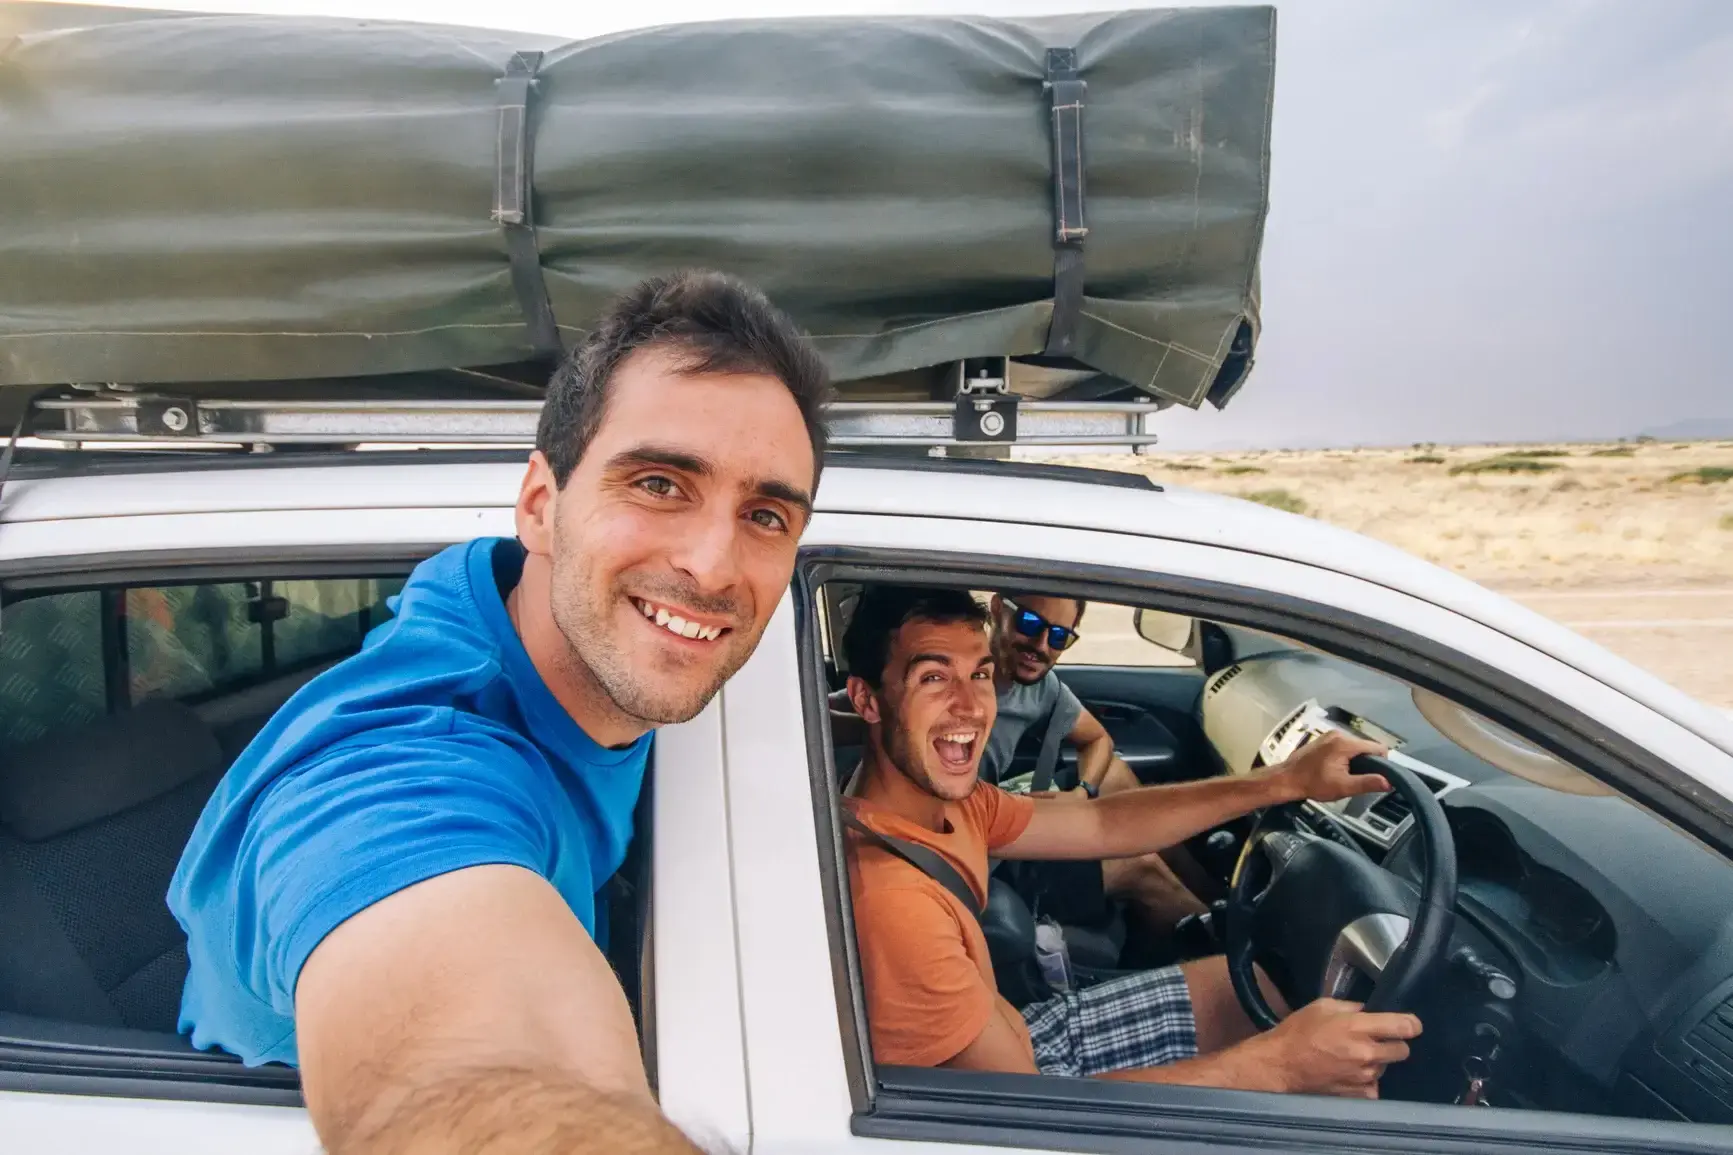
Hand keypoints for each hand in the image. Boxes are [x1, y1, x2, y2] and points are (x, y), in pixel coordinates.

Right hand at [1249, 998, 1421, 1097]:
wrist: (1281, 1065)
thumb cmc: (1298, 1031)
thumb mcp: (1322, 1006)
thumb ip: (1351, 1007)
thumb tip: (1368, 1012)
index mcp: (1358, 1027)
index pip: (1403, 1027)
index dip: (1411, 1024)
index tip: (1410, 1025)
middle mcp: (1366, 1053)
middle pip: (1403, 1050)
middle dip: (1394, 1043)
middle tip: (1378, 1040)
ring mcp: (1363, 1076)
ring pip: (1387, 1068)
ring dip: (1378, 1062)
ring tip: (1356, 1057)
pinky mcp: (1357, 1094)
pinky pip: (1374, 1086)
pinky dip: (1367, 1080)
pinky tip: (1353, 1073)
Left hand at [1267, 731, 1388, 804]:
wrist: (1286, 779)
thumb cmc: (1313, 783)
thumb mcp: (1343, 786)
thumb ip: (1367, 783)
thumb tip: (1389, 782)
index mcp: (1345, 743)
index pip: (1378, 748)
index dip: (1383, 763)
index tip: (1378, 777)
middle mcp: (1339, 734)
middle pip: (1366, 747)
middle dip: (1368, 763)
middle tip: (1359, 779)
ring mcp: (1330, 736)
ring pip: (1355, 747)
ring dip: (1356, 761)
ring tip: (1347, 776)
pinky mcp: (1324, 740)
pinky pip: (1344, 746)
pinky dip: (1346, 757)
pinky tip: (1338, 769)